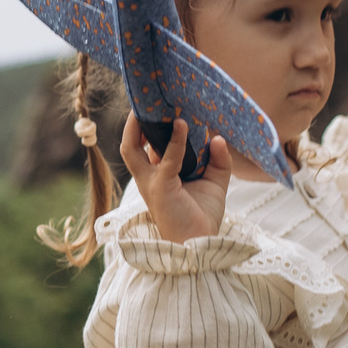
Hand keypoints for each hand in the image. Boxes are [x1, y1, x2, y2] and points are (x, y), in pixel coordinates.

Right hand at [120, 115, 231, 243]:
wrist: (199, 246)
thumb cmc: (201, 217)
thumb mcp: (214, 183)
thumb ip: (218, 160)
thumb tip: (217, 137)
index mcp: (157, 175)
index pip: (147, 146)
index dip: (150, 126)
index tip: (164, 105)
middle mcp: (148, 177)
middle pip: (129, 145)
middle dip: (132, 123)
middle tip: (148, 101)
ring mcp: (150, 182)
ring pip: (132, 149)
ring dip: (140, 126)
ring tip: (155, 105)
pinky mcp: (161, 188)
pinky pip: (167, 160)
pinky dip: (176, 141)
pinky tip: (184, 125)